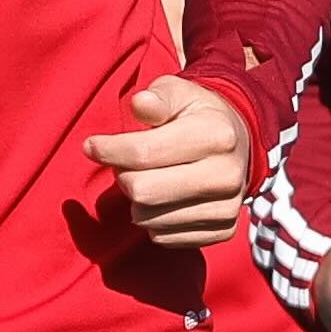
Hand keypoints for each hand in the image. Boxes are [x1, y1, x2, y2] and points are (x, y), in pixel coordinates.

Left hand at [86, 73, 256, 250]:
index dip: (108, 150)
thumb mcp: (177, 94)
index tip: (91, 146)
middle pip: (143, 192)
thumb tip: (140, 103)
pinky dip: (153, 220)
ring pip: (149, 219)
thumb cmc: (195, 115)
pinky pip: (164, 238)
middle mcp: (226, 175)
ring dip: (136, 202)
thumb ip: (156, 97)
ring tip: (147, 179)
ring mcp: (227, 207)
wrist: (239, 145)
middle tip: (124, 165)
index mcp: (216, 135)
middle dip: (123, 177)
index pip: (143, 153)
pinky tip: (163, 200)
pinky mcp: (223, 230)